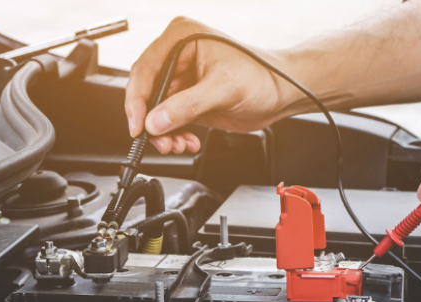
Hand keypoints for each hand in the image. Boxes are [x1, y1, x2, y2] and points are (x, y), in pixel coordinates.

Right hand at [125, 17, 299, 153]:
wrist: (283, 93)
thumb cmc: (263, 76)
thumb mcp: (223, 89)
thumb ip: (187, 106)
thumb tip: (155, 121)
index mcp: (182, 38)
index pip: (146, 68)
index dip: (137, 99)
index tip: (138, 124)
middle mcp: (178, 55)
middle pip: (147, 91)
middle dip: (151, 121)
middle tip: (158, 141)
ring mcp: (183, 77)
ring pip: (157, 109)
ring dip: (163, 132)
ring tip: (177, 145)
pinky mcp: (189, 98)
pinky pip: (170, 119)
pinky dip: (174, 134)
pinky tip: (187, 141)